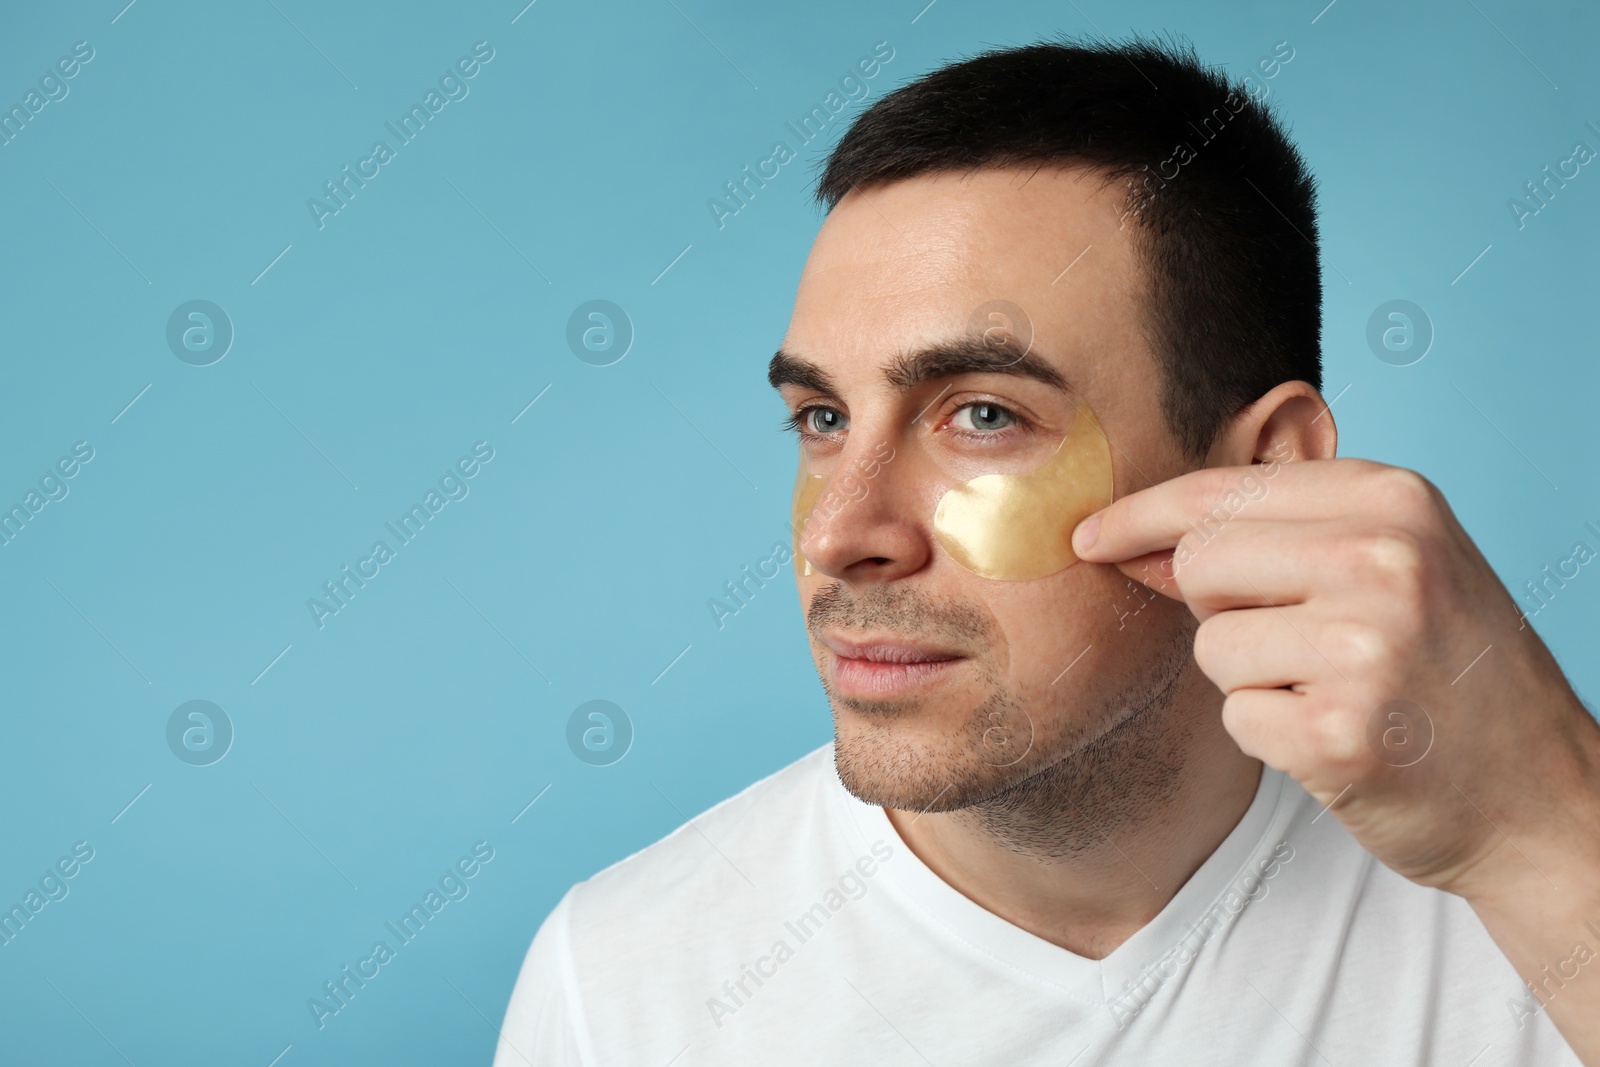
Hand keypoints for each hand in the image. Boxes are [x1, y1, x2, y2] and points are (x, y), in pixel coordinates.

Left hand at [1071, 455, 1599, 901]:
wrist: (1540, 795)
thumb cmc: (1448, 673)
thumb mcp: (1389, 566)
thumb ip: (1273, 538)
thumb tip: (1128, 537)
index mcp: (1393, 499)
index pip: (1222, 490)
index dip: (1141, 515)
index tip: (1091, 536)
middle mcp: (1383, 559)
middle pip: (1200, 562)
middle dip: (1219, 609)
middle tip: (1296, 643)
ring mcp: (1366, 646)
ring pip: (1211, 646)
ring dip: (1250, 679)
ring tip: (1332, 690)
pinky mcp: (1342, 733)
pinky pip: (1235, 717)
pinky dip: (1270, 735)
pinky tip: (1338, 737)